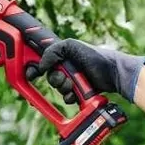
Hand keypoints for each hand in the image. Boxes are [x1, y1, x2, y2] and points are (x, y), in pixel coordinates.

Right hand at [26, 38, 144, 102]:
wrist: (112, 73)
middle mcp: (67, 68)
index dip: (35, 68)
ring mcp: (73, 80)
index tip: (32, 74)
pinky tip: (77, 94)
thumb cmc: (96, 56)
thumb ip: (53, 51)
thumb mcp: (72, 46)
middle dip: (56, 79)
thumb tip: (41, 65)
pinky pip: (67, 98)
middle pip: (50, 77)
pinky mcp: (79, 92)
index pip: (43, 61)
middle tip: (64, 78)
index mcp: (63, 56)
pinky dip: (70, 97)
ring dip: (64, 89)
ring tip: (74, 85)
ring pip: (59, 89)